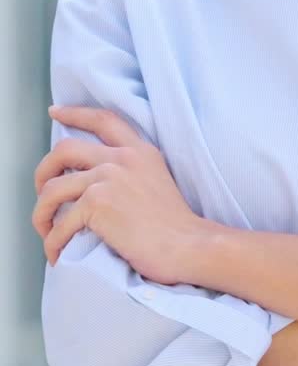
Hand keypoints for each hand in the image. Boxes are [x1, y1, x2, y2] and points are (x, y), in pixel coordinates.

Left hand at [32, 106, 202, 283]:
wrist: (187, 246)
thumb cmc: (175, 226)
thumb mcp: (158, 180)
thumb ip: (132, 171)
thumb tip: (97, 181)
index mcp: (140, 151)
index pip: (102, 120)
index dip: (75, 113)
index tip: (56, 111)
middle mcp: (122, 159)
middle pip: (64, 149)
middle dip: (43, 170)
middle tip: (41, 189)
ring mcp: (108, 179)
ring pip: (51, 188)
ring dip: (41, 213)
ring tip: (46, 230)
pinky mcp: (98, 204)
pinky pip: (60, 224)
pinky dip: (53, 242)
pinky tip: (57, 253)